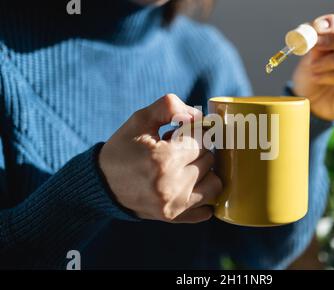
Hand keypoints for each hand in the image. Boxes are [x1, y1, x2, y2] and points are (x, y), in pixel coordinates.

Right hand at [99, 94, 221, 222]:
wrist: (102, 183)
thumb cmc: (123, 149)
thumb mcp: (140, 120)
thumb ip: (169, 107)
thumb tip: (197, 115)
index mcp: (164, 158)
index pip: (202, 139)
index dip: (192, 132)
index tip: (178, 134)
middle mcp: (172, 185)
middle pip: (209, 159)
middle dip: (196, 150)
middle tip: (176, 150)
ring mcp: (174, 205)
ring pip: (215, 183)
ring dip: (204, 172)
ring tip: (184, 168)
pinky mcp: (174, 217)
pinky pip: (207, 209)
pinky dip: (203, 196)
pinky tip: (189, 186)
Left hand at [293, 14, 333, 120]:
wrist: (311, 104)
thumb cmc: (312, 79)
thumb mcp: (308, 59)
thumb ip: (313, 45)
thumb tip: (314, 31)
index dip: (329, 26)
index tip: (313, 30)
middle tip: (316, 46)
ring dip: (332, 61)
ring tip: (314, 68)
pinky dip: (332, 76)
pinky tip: (318, 78)